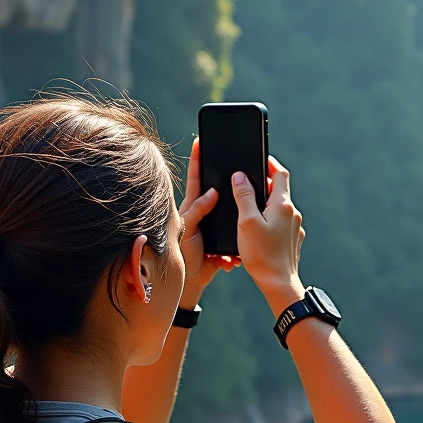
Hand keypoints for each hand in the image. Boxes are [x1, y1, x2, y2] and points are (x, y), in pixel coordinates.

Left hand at [179, 138, 237, 304]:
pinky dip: (238, 248)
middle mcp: (205, 213)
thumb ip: (197, 210)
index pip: (195, 177)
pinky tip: (232, 258)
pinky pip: (238, 238)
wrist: (189, 283)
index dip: (197, 158)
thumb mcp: (185, 229)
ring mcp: (216, 227)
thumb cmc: (182, 254)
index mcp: (193, 206)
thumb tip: (213, 193)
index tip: (199, 139)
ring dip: (239, 222)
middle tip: (240, 173)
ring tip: (236, 233)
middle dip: (230, 186)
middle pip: (219, 192)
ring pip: (234, 215)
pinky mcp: (225, 241)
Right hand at [230, 154, 304, 313]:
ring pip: (280, 208)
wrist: (279, 283)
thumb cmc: (261, 254)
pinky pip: (281, 223)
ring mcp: (295, 228)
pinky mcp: (293, 240)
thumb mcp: (247, 222)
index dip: (270, 163)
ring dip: (266, 205)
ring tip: (249, 210)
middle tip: (246, 186)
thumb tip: (240, 176)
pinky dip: (270, 220)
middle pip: (280, 191)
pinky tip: (258, 230)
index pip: (281, 173)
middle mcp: (292, 214)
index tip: (260, 159)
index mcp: (282, 205)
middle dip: (264, 186)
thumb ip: (244, 196)